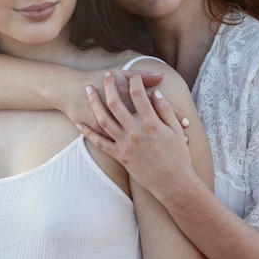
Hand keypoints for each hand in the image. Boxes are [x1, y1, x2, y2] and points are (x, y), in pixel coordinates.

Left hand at [76, 71, 191, 195]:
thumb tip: (155, 93)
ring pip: (104, 120)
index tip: (132, 75)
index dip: (134, 81)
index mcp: (151, 123)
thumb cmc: (179, 157)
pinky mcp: (120, 156)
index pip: (139, 94)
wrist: (173, 184)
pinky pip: (100, 143)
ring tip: (88, 90)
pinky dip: (88, 133)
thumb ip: (165, 110)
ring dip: (94, 103)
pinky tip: (79, 124)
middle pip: (116, 103)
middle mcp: (135, 131)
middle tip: (106, 75)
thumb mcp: (177, 131)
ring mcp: (125, 144)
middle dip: (109, 85)